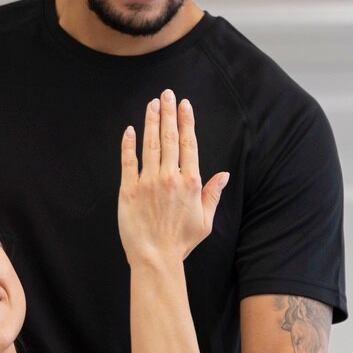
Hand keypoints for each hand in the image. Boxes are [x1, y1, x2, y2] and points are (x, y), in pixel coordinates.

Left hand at [117, 89, 228, 267]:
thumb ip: (213, 194)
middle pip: (169, 138)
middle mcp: (170, 177)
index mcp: (191, 183)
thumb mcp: (205, 221)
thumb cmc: (180, 242)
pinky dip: (129, 144)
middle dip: (169, 113)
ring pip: (150, 144)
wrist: (155, 258)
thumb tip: (224, 175)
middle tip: (167, 94)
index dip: (186, 122)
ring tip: (152, 104)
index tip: (185, 105)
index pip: (189, 144)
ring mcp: (148, 182)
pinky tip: (130, 129)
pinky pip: (128, 161)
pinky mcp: (129, 190)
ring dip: (151, 121)